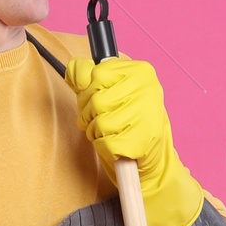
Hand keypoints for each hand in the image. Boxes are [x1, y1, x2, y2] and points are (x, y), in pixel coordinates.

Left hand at [64, 54, 204, 225]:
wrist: (151, 154)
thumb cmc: (128, 118)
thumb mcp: (111, 89)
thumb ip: (87, 76)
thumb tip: (73, 70)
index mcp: (141, 72)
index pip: (97, 73)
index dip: (89, 89)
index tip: (100, 97)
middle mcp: (147, 91)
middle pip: (95, 99)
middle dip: (90, 113)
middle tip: (103, 118)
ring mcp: (144, 117)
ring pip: (98, 121)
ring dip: (96, 131)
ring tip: (109, 132)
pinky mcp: (138, 142)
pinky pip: (103, 142)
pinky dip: (103, 147)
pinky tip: (115, 144)